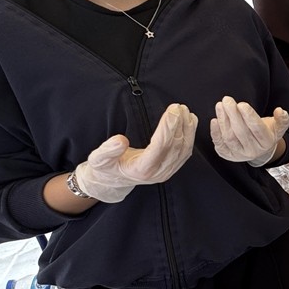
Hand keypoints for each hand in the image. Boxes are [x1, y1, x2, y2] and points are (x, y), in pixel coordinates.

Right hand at [74, 104, 197, 202]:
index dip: (167, 128)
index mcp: (141, 170)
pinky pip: (185, 152)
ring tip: (185, 110)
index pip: (159, 147)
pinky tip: (190, 121)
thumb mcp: (98, 160)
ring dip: (187, 129)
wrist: (113, 181)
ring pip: (183, 149)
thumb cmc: (105, 168)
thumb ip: (107, 151)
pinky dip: (190, 136)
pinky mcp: (172, 168)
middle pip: (175, 147)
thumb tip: (120, 140)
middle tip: (179, 106)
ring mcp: (167, 172)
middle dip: (179, 124)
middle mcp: (158, 173)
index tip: (172, 110)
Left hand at [210, 96, 288, 165]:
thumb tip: (280, 111)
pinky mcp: (228, 155)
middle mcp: (253, 151)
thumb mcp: (278, 127)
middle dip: (233, 114)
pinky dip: (215, 133)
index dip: (249, 116)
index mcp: (267, 142)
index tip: (241, 104)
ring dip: (223, 120)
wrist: (259, 149)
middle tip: (227, 100)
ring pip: (229, 137)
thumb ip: (281, 119)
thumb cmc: (267, 133)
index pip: (257, 128)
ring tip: (220, 106)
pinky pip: (220, 145)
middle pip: (241, 132)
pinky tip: (214, 120)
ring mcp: (240, 155)